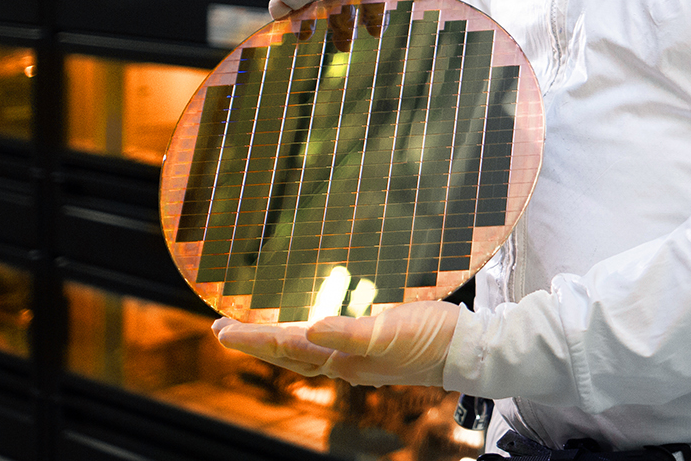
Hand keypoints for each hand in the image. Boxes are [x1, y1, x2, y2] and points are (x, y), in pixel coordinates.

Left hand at [209, 300, 460, 386]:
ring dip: (275, 340)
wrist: (468, 350)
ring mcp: (359, 357)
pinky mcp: (374, 346)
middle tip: (222, 329)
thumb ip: (348, 333)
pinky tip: (308, 327)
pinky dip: (306, 336)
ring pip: (304, 351)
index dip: (252, 338)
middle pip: (287, 354)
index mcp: (344, 361)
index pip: (286, 348)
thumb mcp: (388, 332)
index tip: (222, 329)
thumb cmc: (432, 340)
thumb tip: (307, 329)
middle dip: (254, 342)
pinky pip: (326, 343)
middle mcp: (345, 363)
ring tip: (253, 329)